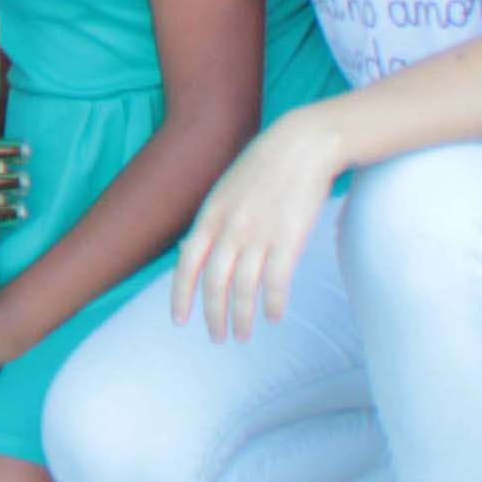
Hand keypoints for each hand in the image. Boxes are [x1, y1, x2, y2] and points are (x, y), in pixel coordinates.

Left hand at [171, 115, 339, 343]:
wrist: (302, 144)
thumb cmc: (265, 167)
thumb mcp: (226, 190)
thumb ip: (214, 220)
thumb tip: (197, 248)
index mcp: (210, 214)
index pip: (186, 263)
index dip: (180, 294)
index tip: (179, 320)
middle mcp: (229, 227)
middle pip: (213, 282)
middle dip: (212, 314)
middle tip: (217, 337)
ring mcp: (259, 234)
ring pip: (244, 288)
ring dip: (242, 317)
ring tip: (243, 335)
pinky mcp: (289, 238)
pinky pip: (276, 282)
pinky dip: (273, 304)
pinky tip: (274, 318)